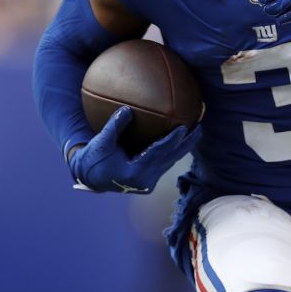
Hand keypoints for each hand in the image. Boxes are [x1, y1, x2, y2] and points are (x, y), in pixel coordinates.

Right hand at [69, 106, 198, 193]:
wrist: (90, 178)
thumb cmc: (94, 158)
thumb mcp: (101, 142)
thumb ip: (114, 126)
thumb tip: (126, 109)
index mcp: (135, 172)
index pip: (159, 153)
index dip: (172, 140)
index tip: (184, 127)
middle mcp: (145, 180)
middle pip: (171, 159)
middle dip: (187, 144)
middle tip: (200, 127)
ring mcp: (148, 182)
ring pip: (170, 162)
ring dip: (183, 148)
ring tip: (195, 132)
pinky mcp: (148, 181)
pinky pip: (165, 164)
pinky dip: (173, 152)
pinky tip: (180, 140)